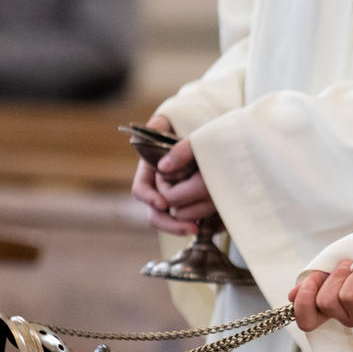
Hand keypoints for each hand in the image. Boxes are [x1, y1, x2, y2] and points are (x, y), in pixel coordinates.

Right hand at [131, 115, 196, 234]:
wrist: (199, 130)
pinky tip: (212, 224)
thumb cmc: (178, 125)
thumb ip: (156, 127)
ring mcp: (174, 199)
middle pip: (156, 214)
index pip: (140, 190)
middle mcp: (159, 189)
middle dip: (169, 223)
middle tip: (190, 227)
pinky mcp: (191, 203)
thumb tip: (150, 152)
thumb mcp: (166, 122)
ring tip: (198, 228)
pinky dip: (199, 223)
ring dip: (182, 227)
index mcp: (149, 172)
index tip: (162, 203)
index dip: (149, 198)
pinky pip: (191, 219)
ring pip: (172, 220)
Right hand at [289, 260, 352, 331]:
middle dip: (336, 276)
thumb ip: (313, 281)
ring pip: (347, 296)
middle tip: (347, 266)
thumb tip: (291, 296)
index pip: (306, 322)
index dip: (304, 303)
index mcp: (330, 310)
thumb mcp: (333, 270)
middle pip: (326, 301)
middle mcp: (346, 319)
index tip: (311, 283)